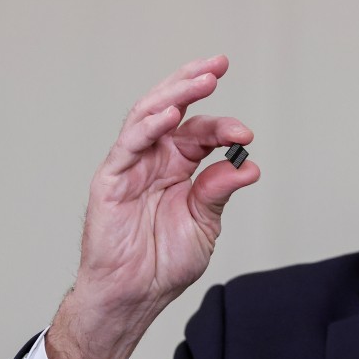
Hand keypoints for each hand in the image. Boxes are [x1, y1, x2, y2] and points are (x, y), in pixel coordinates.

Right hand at [48, 56, 258, 358]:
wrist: (135, 295)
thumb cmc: (165, 262)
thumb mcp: (204, 223)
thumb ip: (219, 191)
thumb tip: (248, 165)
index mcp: (179, 167)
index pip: (201, 132)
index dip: (223, 126)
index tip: (246, 132)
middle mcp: (155, 159)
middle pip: (172, 108)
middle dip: (194, 83)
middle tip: (219, 64)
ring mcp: (131, 165)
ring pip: (148, 116)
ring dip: (174, 94)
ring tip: (201, 80)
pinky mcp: (111, 179)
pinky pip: (127, 145)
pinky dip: (147, 127)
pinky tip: (169, 115)